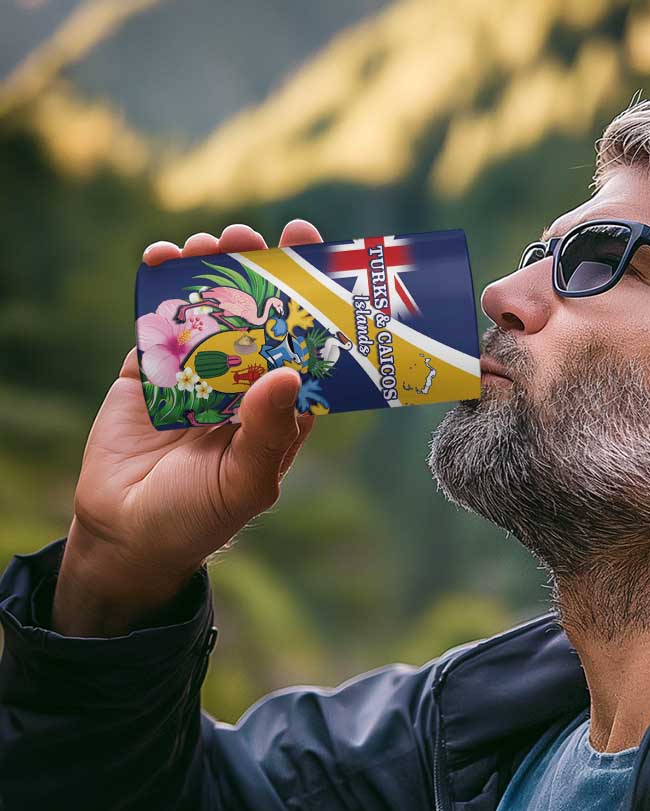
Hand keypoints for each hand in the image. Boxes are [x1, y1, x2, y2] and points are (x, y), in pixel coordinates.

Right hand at [53, 221, 323, 635]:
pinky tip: (163, 258)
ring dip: (212, 269)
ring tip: (212, 243)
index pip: (305, 345)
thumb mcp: (245, 482)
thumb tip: (288, 372)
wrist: (127, 533)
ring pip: (210, 308)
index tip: (320, 256)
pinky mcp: (150, 369)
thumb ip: (268, 432)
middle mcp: (244, 382)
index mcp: (280, 407)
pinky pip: (158, 320)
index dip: (314, 302)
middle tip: (261, 237)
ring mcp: (196, 371)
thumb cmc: (200, 516)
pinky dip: (159, 286)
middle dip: (262, 271)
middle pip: (260, 315)